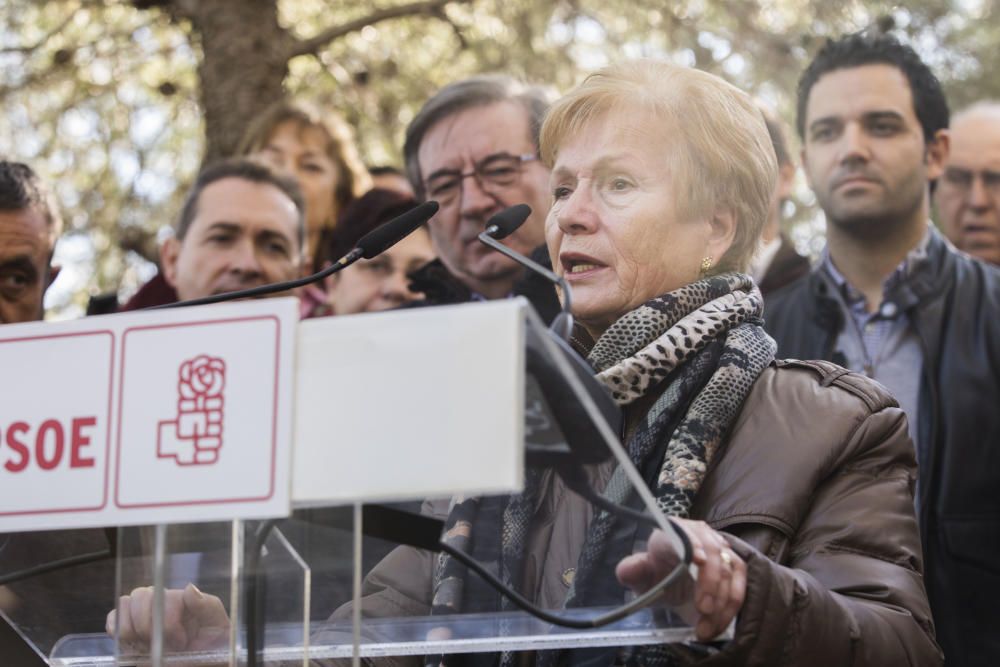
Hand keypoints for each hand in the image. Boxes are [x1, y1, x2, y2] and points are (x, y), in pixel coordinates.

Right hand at [106, 583, 230, 652]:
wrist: (203, 662)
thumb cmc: (212, 646)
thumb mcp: (218, 627)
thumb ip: (207, 606)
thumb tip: (188, 588)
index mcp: (182, 599)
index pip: (164, 596)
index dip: (168, 621)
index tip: (180, 641)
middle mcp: (160, 602)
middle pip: (140, 595)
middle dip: (147, 624)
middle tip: (162, 645)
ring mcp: (143, 614)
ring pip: (125, 604)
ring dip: (132, 628)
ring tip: (147, 645)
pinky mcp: (129, 631)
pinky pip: (113, 618)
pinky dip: (116, 628)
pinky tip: (129, 642)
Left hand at [616, 519, 745, 640]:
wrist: (671, 584)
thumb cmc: (654, 576)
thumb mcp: (638, 577)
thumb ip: (631, 571)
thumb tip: (630, 567)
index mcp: (671, 532)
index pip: (683, 532)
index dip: (692, 543)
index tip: (697, 560)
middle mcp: (698, 533)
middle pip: (712, 550)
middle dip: (710, 581)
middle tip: (703, 609)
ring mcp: (719, 547)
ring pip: (730, 568)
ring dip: (722, 599)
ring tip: (707, 625)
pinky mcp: (733, 563)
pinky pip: (740, 582)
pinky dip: (731, 605)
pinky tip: (718, 623)